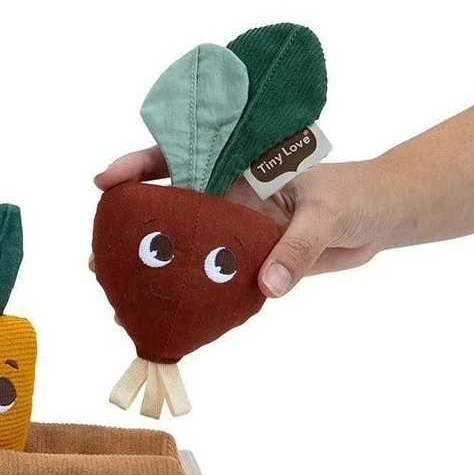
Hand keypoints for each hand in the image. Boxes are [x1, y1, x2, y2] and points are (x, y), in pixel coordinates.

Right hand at [92, 146, 394, 296]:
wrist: (376, 221)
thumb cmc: (353, 197)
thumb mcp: (328, 213)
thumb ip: (299, 246)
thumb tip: (271, 285)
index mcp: (236, 168)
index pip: (177, 158)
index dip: (137, 167)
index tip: (106, 182)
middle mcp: (224, 199)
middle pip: (164, 210)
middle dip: (128, 232)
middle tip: (97, 259)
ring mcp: (230, 232)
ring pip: (180, 250)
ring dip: (150, 272)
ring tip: (120, 299)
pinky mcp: (244, 263)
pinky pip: (209, 281)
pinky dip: (187, 299)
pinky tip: (166, 317)